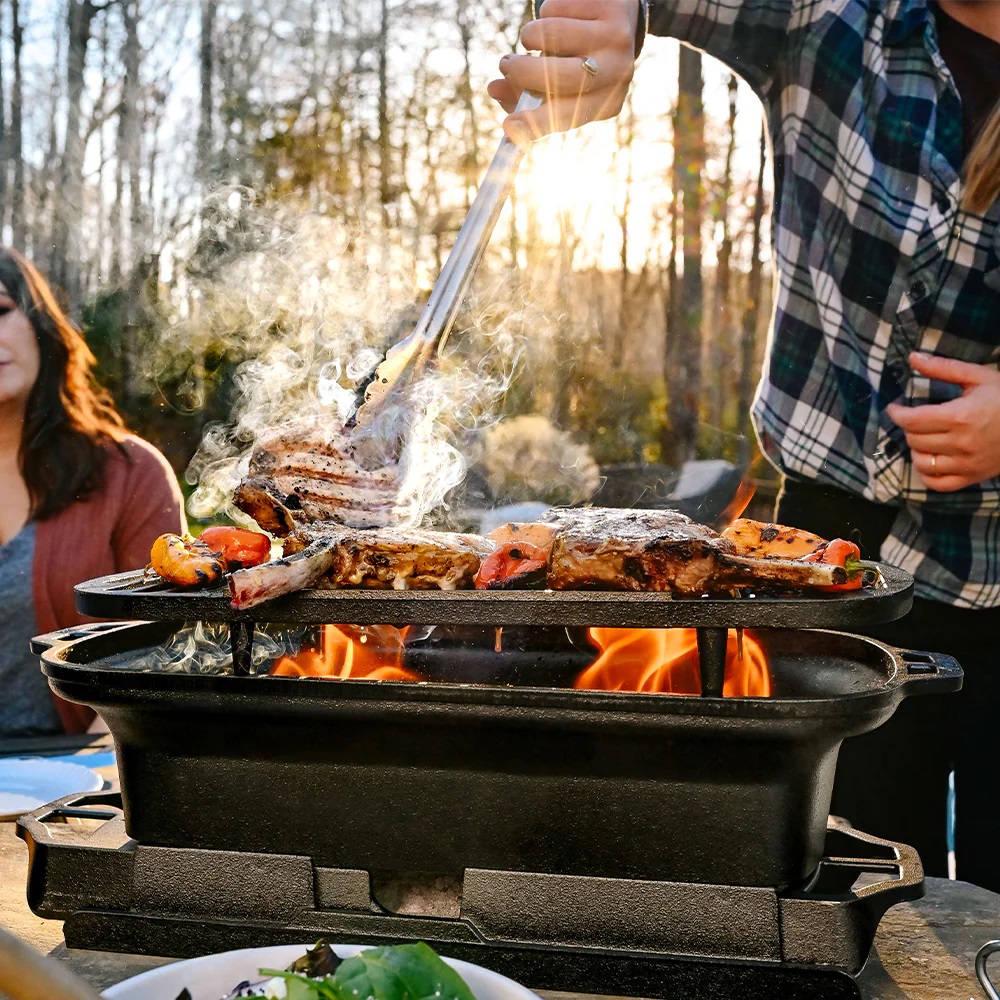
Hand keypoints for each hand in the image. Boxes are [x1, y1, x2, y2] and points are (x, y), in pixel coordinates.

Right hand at [487, 0, 638, 143]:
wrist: (618, 18)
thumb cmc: (579, 60)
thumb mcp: (558, 84)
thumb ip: (523, 93)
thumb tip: (494, 89)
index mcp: (605, 104)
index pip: (567, 118)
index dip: (536, 123)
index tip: (509, 127)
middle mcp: (617, 74)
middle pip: (561, 78)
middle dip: (524, 72)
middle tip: (506, 65)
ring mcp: (617, 39)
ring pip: (554, 36)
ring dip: (530, 36)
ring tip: (531, 39)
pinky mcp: (610, 7)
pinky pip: (557, 8)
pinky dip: (546, 13)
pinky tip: (558, 18)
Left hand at [886, 352, 999, 491]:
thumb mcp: (978, 377)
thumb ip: (943, 368)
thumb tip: (913, 357)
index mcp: (961, 416)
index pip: (913, 420)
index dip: (897, 413)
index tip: (895, 407)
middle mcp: (962, 443)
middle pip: (914, 440)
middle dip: (909, 428)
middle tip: (916, 419)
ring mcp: (967, 463)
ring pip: (922, 462)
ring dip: (916, 450)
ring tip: (924, 438)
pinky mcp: (973, 477)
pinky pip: (938, 484)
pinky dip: (927, 473)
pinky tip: (930, 459)